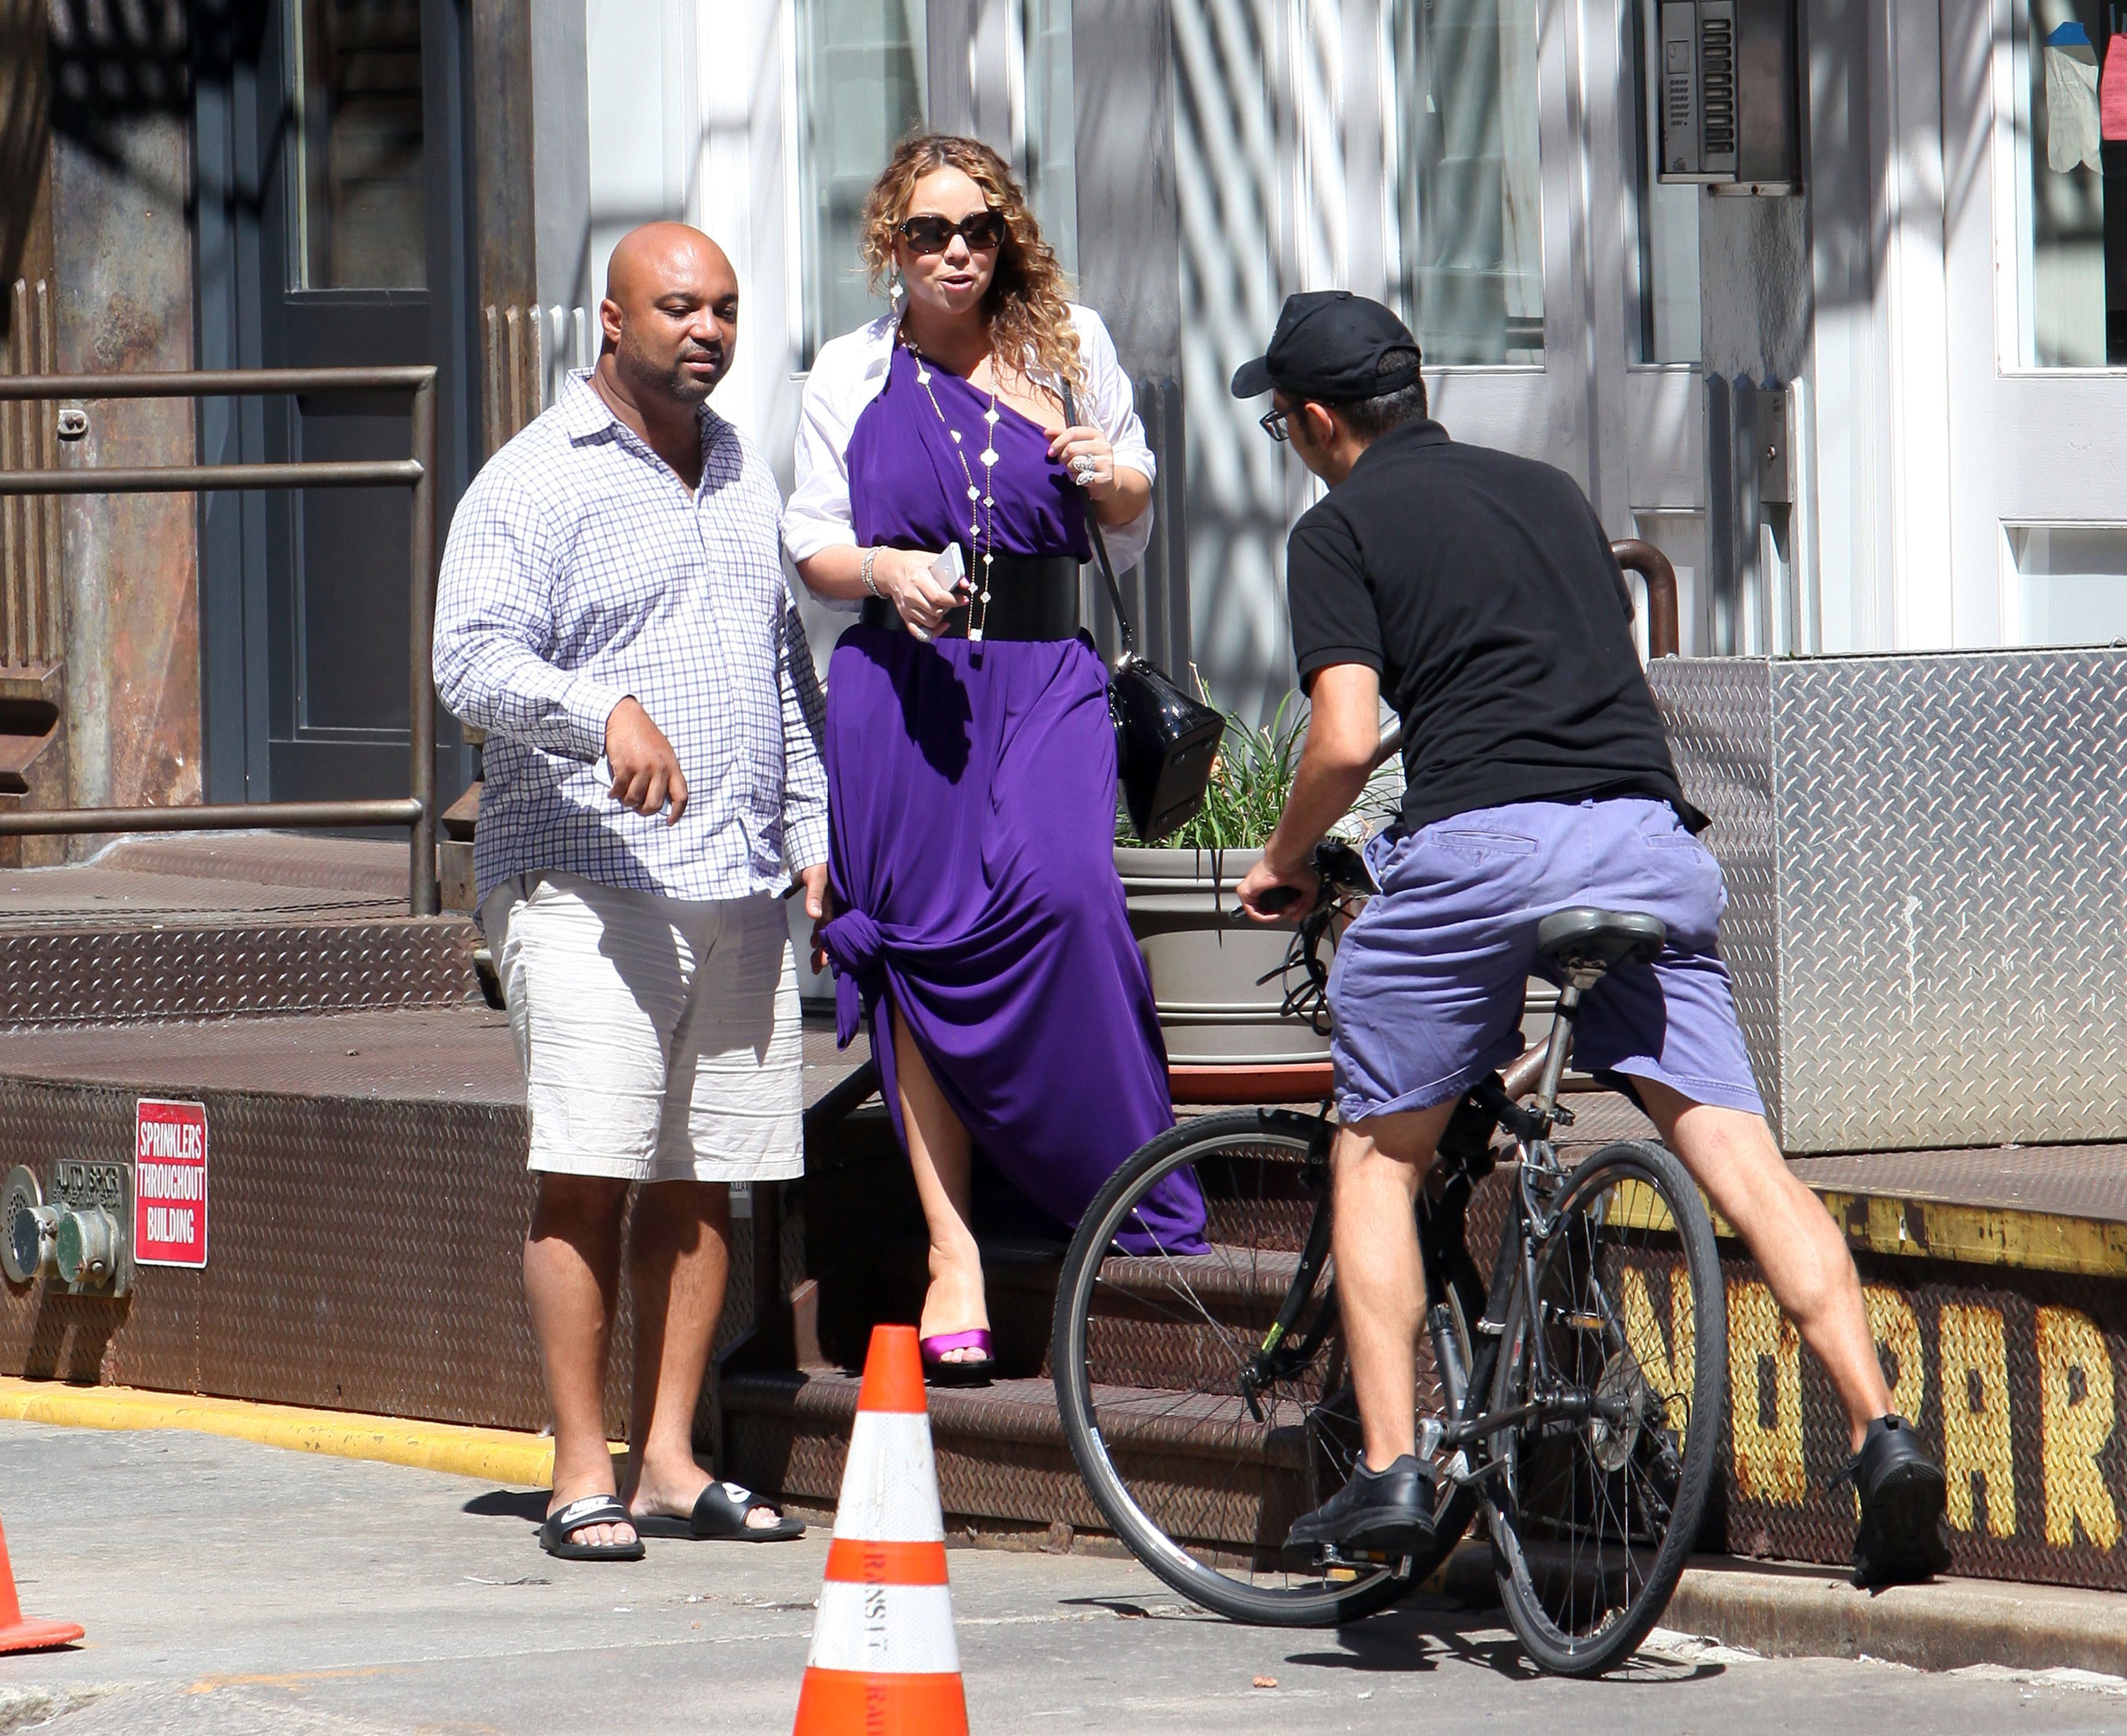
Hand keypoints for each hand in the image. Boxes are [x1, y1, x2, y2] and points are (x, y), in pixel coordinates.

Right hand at [604, 696, 687, 822]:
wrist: (625, 717)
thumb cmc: (643, 736)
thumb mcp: (662, 753)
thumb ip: (663, 774)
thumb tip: (654, 800)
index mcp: (673, 766)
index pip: (681, 796)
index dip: (677, 813)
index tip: (670, 822)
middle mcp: (660, 769)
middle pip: (654, 804)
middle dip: (644, 811)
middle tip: (637, 808)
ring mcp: (642, 768)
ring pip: (633, 799)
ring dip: (625, 801)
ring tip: (622, 796)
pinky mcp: (625, 766)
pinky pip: (619, 790)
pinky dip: (614, 794)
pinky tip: (612, 792)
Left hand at [799, 864, 834, 972]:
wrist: (819, 852)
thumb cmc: (821, 866)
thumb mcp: (817, 879)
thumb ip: (815, 896)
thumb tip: (814, 914)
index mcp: (836, 907)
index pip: (833, 932)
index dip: (829, 948)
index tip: (826, 963)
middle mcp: (836, 910)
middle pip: (831, 935)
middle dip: (825, 953)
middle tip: (819, 968)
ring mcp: (832, 908)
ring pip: (828, 931)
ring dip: (822, 946)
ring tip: (816, 963)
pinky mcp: (826, 904)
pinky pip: (824, 922)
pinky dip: (819, 932)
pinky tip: (813, 942)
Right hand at [874, 547, 965, 638]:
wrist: (890, 570)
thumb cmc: (912, 563)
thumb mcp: (931, 559)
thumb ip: (950, 570)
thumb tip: (965, 584)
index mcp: (917, 579)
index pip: (938, 597)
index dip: (954, 600)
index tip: (963, 599)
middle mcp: (911, 595)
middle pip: (935, 611)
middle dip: (948, 607)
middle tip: (951, 600)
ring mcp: (907, 608)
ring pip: (930, 622)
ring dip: (940, 617)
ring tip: (942, 607)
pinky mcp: (905, 616)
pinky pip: (919, 632)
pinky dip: (931, 633)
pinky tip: (940, 625)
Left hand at [1049, 424, 1117, 502]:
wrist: (1105, 480)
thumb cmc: (1086, 460)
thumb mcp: (1075, 445)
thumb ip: (1061, 437)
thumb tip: (1047, 432)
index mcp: (1096, 434)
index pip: (1073, 432)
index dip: (1058, 442)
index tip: (1050, 452)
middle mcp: (1103, 445)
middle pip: (1072, 448)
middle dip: (1062, 457)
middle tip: (1063, 462)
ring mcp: (1107, 461)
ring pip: (1076, 463)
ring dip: (1070, 468)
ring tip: (1074, 469)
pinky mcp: (1106, 476)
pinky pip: (1082, 477)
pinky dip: (1077, 479)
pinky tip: (1081, 477)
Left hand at [1236, 851, 1318, 922]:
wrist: (1286, 860)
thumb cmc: (1297, 867)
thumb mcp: (1309, 890)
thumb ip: (1305, 907)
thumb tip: (1296, 918)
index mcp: (1273, 883)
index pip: (1276, 904)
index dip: (1288, 909)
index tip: (1297, 906)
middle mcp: (1261, 886)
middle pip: (1269, 910)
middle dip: (1283, 913)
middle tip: (1293, 908)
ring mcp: (1252, 889)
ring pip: (1260, 913)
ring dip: (1277, 916)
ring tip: (1286, 910)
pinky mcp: (1244, 892)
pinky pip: (1253, 913)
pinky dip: (1266, 917)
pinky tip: (1277, 914)